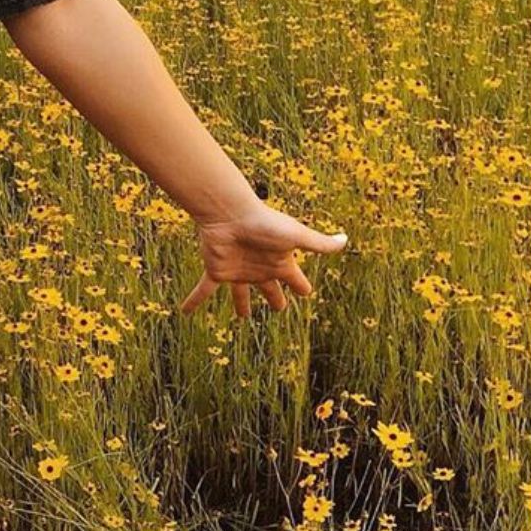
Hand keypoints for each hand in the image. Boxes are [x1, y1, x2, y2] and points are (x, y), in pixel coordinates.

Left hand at [174, 198, 347, 319]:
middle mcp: (259, 269)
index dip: (302, 288)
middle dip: (276, 299)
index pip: (295, 279)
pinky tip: (184, 312)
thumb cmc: (265, 223)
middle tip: (279, 309)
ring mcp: (238, 271)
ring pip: (241, 294)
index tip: (307, 294)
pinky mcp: (217, 272)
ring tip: (242, 317)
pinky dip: (194, 301)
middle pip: (270, 288)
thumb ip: (320, 243)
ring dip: (241, 305)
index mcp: (279, 262)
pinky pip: (204, 291)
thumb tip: (346, 240)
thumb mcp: (296, 235)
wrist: (230, 213)